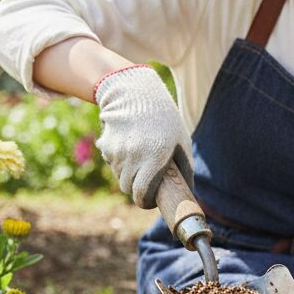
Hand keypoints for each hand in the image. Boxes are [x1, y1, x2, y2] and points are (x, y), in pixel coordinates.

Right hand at [94, 66, 194, 208]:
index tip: (150, 198)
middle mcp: (134, 156)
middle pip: (128, 188)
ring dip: (128, 174)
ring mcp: (117, 151)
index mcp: (155, 157)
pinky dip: (119, 161)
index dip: (146, 200)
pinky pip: (112, 163)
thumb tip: (188, 192)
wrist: (135, 93)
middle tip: (146, 179)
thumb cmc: (165, 119)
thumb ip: (185, 168)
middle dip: (137, 188)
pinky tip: (128, 146)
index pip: (142, 194)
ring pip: (119, 177)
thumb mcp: (181, 141)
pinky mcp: (106, 145)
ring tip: (139, 158)